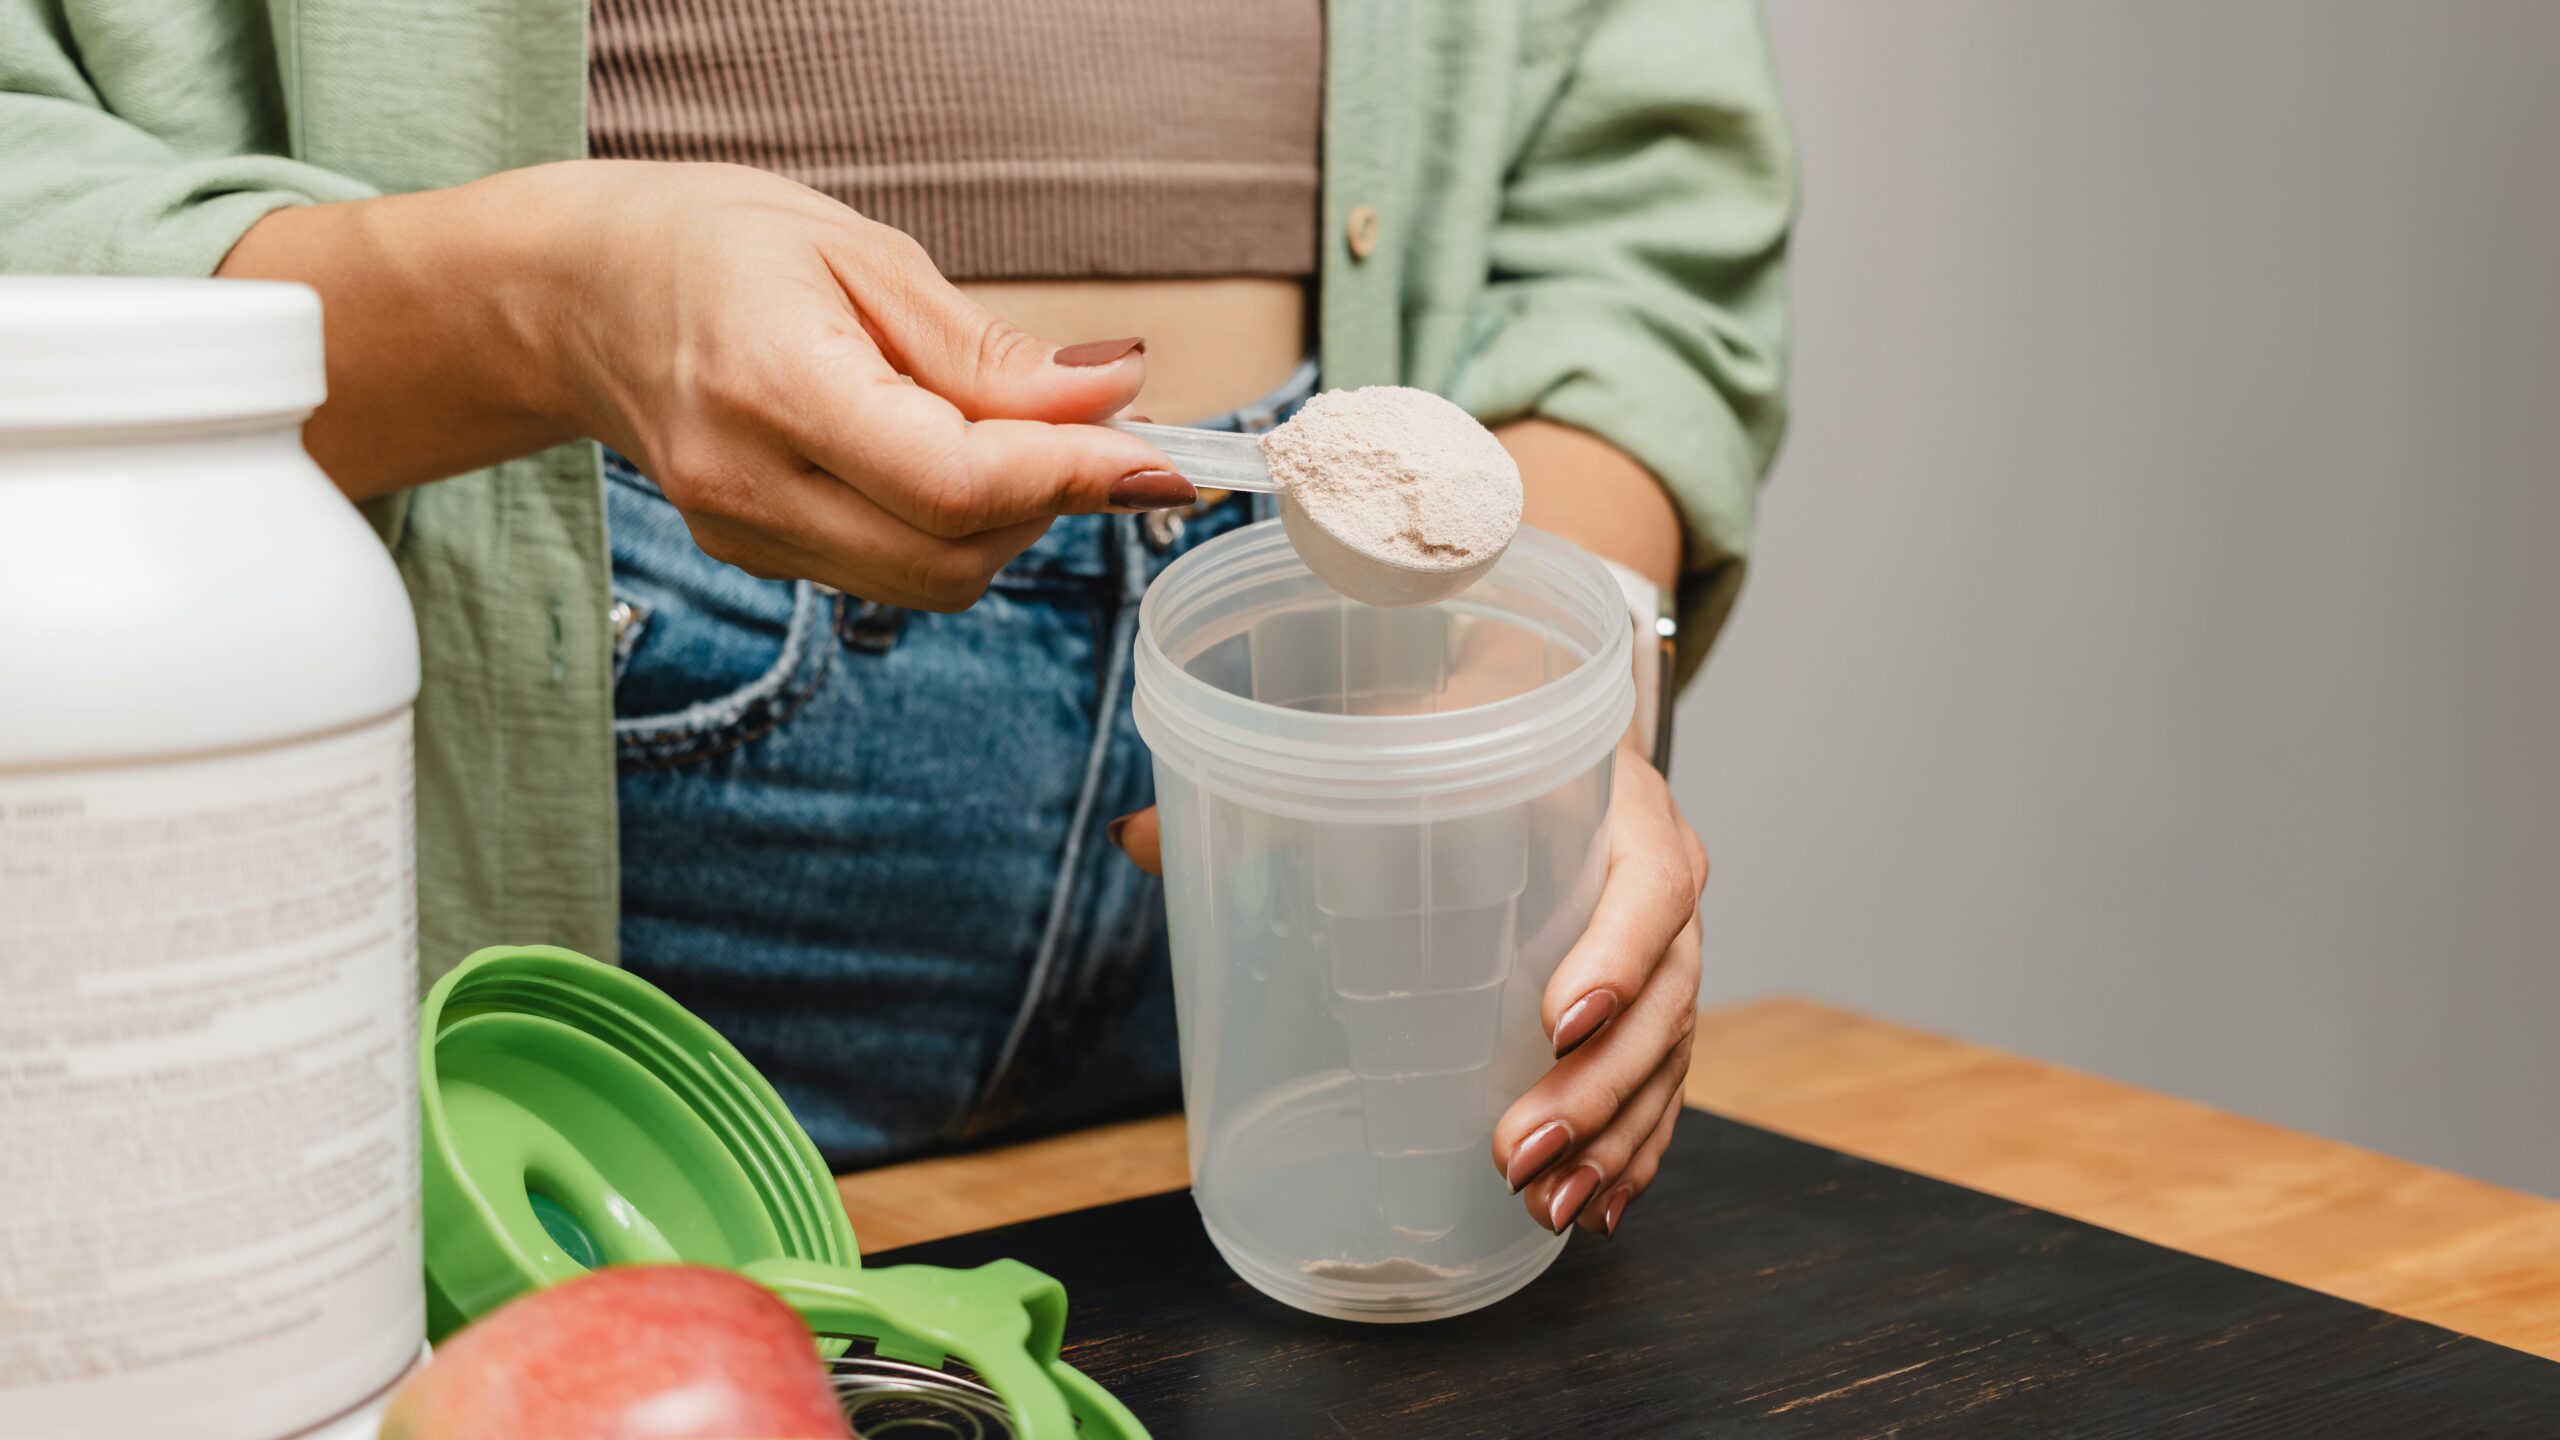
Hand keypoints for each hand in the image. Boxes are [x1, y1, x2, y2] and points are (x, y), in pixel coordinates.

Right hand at [529, 161, 1187, 607]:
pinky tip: (954, 458)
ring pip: (933, 579)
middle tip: (1101, 431)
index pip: (954, 481)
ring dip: (1009, 522)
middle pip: (953, 553)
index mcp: (773, 385)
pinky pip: (892, 571)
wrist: (582, 294)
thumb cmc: (718, 247)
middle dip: (1052, 502)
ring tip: (1020, 434)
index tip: (1160, 458)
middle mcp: (749, 484)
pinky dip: (953, 527)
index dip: (1073, 477)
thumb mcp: (865, 258)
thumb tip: (1115, 392)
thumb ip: (990, 351)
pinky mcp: (756, 557)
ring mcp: (746, 536)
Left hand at [1109, 738, 1705, 1237]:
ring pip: (1666, 1061)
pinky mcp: (1651, 1002)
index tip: (1554, 1022)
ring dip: (1613, 1142)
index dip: (1616, 959)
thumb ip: (1281, 780)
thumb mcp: (1400, 728)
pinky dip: (1636, 1152)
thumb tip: (1137, 836)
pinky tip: (1598, 1210)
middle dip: (1595, 1092)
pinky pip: (1663, 1088)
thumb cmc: (1472, 724)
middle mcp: (1661, 885)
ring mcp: (1665, 952)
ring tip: (1549, 1207)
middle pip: (1664, 1003)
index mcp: (1623, 811)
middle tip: (1515, 1153)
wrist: (1545, 705)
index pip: (1649, 889)